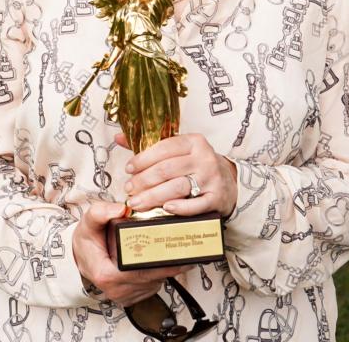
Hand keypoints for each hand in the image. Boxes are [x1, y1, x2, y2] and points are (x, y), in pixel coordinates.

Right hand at [72, 200, 192, 305]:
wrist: (80, 256)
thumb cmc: (87, 241)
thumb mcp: (88, 222)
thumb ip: (101, 212)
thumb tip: (121, 208)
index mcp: (106, 274)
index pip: (139, 271)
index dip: (160, 264)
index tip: (175, 253)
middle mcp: (116, 289)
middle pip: (151, 278)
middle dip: (171, 265)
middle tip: (189, 252)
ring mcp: (124, 296)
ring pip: (153, 284)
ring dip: (167, 270)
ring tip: (179, 254)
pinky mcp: (130, 298)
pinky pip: (150, 287)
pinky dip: (159, 275)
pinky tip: (165, 262)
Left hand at [119, 132, 237, 217]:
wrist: (229, 181)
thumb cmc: (196, 165)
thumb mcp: (179, 150)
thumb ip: (150, 146)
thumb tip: (119, 138)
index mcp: (194, 142)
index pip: (164, 148)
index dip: (143, 159)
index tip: (129, 169)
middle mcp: (204, 158)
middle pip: (167, 169)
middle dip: (143, 180)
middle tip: (129, 189)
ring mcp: (211, 179)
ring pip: (177, 187)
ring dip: (153, 196)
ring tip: (137, 202)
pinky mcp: (216, 198)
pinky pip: (196, 205)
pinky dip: (180, 208)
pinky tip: (165, 209)